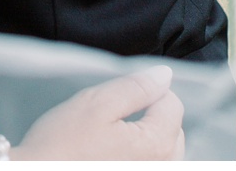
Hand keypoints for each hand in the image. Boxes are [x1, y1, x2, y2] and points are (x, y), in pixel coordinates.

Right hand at [15, 66, 183, 159]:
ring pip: (163, 147)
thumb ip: (134, 87)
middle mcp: (163, 165)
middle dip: (148, 114)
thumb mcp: (95, 103)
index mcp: (157, 143)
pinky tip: (110, 152)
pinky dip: (136, 153)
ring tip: (108, 135)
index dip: (144, 90)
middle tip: (109, 115)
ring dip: (143, 135)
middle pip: (172, 127)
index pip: (172, 103)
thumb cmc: (62, 144)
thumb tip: (164, 74)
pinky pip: (149, 162)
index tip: (115, 95)